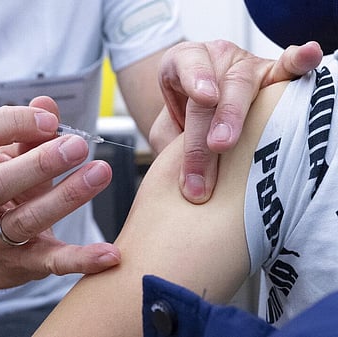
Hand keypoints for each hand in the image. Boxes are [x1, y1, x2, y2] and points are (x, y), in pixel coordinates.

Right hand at [0, 96, 119, 289]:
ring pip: (26, 220)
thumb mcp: (6, 159)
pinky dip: (82, 259)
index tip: (50, 120)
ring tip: (100, 173)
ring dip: (66, 196)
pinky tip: (109, 254)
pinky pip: (51, 262)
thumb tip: (46, 102)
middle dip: (39, 162)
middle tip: (78, 146)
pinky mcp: (19, 265)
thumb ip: (25, 132)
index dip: (12, 123)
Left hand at [151, 40, 322, 202]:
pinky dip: (299, 63)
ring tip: (231, 139)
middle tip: (217, 145)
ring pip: (245, 86)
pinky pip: (287, 68)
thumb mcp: (165, 127)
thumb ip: (170, 144)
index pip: (187, 64)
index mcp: (182, 63)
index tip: (204, 97)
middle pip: (218, 87)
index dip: (196, 78)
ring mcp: (245, 67)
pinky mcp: (272, 75)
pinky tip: (310, 57)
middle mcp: (215, 59)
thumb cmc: (182, 116)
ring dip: (238, 114)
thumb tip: (187, 181)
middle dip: (217, 119)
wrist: (196, 103)